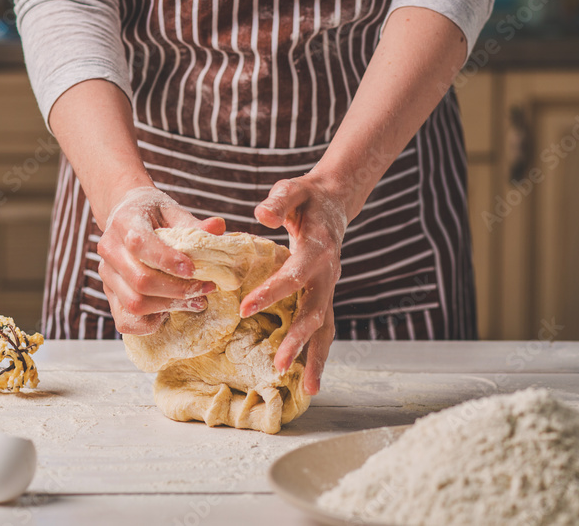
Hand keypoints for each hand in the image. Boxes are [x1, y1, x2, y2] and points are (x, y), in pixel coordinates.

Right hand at [97, 187, 226, 335]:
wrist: (125, 216)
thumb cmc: (152, 214)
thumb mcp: (173, 212)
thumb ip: (194, 224)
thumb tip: (218, 227)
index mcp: (124, 221)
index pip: (139, 243)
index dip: (167, 260)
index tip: (193, 269)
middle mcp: (109, 249)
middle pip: (139, 280)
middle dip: (177, 290)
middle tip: (206, 289)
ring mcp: (106, 274)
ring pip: (134, 303)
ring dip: (169, 306)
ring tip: (195, 301)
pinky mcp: (109, 294)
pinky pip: (125, 321)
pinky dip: (150, 323)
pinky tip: (169, 312)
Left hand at [241, 175, 347, 395]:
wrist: (333, 204)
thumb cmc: (306, 199)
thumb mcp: (292, 190)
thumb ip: (279, 201)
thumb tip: (261, 215)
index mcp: (318, 250)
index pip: (294, 275)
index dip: (271, 292)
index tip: (245, 308)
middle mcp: (328, 275)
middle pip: (315, 312)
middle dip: (297, 340)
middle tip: (278, 363)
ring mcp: (329, 289)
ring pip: (325, 328)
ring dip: (315, 357)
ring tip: (308, 388)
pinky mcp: (324, 297)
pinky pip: (323, 329)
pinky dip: (317, 354)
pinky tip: (308, 379)